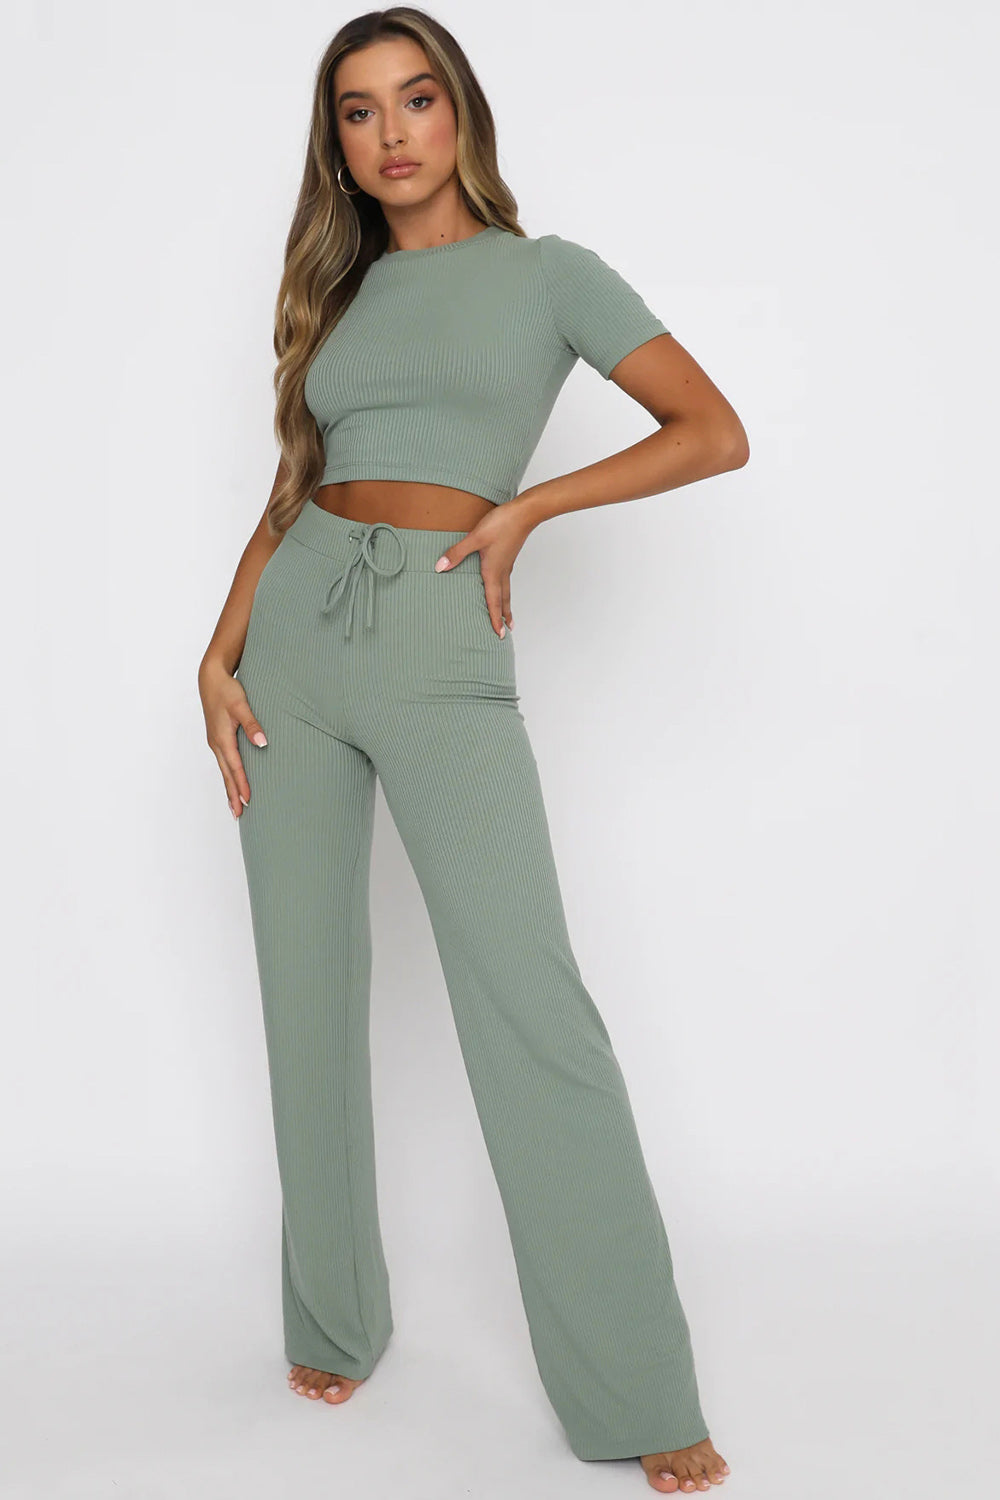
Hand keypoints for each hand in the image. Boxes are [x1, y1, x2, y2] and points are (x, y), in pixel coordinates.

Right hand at [198, 657, 267, 818]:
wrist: (211, 678)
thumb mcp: (241, 705)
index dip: (242, 785)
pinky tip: (232, 782)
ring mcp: (215, 742)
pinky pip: (223, 763)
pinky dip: (228, 776)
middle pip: (227, 775)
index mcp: (223, 738)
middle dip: (233, 795)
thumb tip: (262, 743)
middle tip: (239, 815)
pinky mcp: (217, 738)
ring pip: (224, 770)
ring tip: (235, 807)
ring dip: (229, 788)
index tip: (248, 801)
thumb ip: (253, 724)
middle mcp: (217, 744)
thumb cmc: (227, 690)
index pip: (235, 767)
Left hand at [433, 498, 536, 635]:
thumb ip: (457, 553)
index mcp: (493, 572)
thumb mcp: (476, 537)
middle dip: (504, 616)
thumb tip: (440, 568)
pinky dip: (504, 590)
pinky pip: (506, 579)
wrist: (525, 513)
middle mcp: (501, 572)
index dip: (495, 619)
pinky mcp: (508, 556)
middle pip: (503, 600)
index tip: (499, 635)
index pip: (494, 602)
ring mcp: (507, 564)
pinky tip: (500, 585)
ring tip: (507, 615)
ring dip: (506, 604)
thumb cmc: (502, 524)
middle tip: (506, 631)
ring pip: (506, 590)